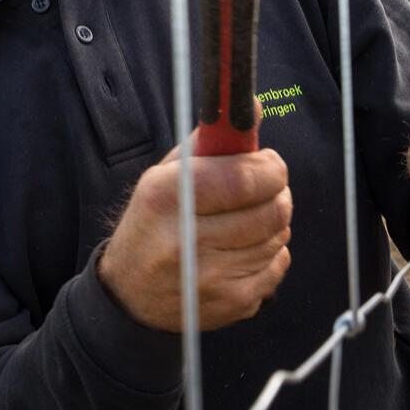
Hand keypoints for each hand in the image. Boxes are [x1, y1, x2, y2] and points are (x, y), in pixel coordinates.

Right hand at [97, 142, 292, 331]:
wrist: (130, 295)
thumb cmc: (153, 223)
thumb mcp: (166, 175)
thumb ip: (211, 140)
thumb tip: (256, 106)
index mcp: (166, 198)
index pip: (243, 178)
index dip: (269, 167)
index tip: (268, 162)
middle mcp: (187, 240)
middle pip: (271, 210)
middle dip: (277, 192)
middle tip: (265, 187)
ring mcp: (212, 277)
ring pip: (278, 237)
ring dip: (272, 223)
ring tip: (246, 220)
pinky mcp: (233, 303)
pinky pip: (278, 265)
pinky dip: (269, 253)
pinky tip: (242, 250)